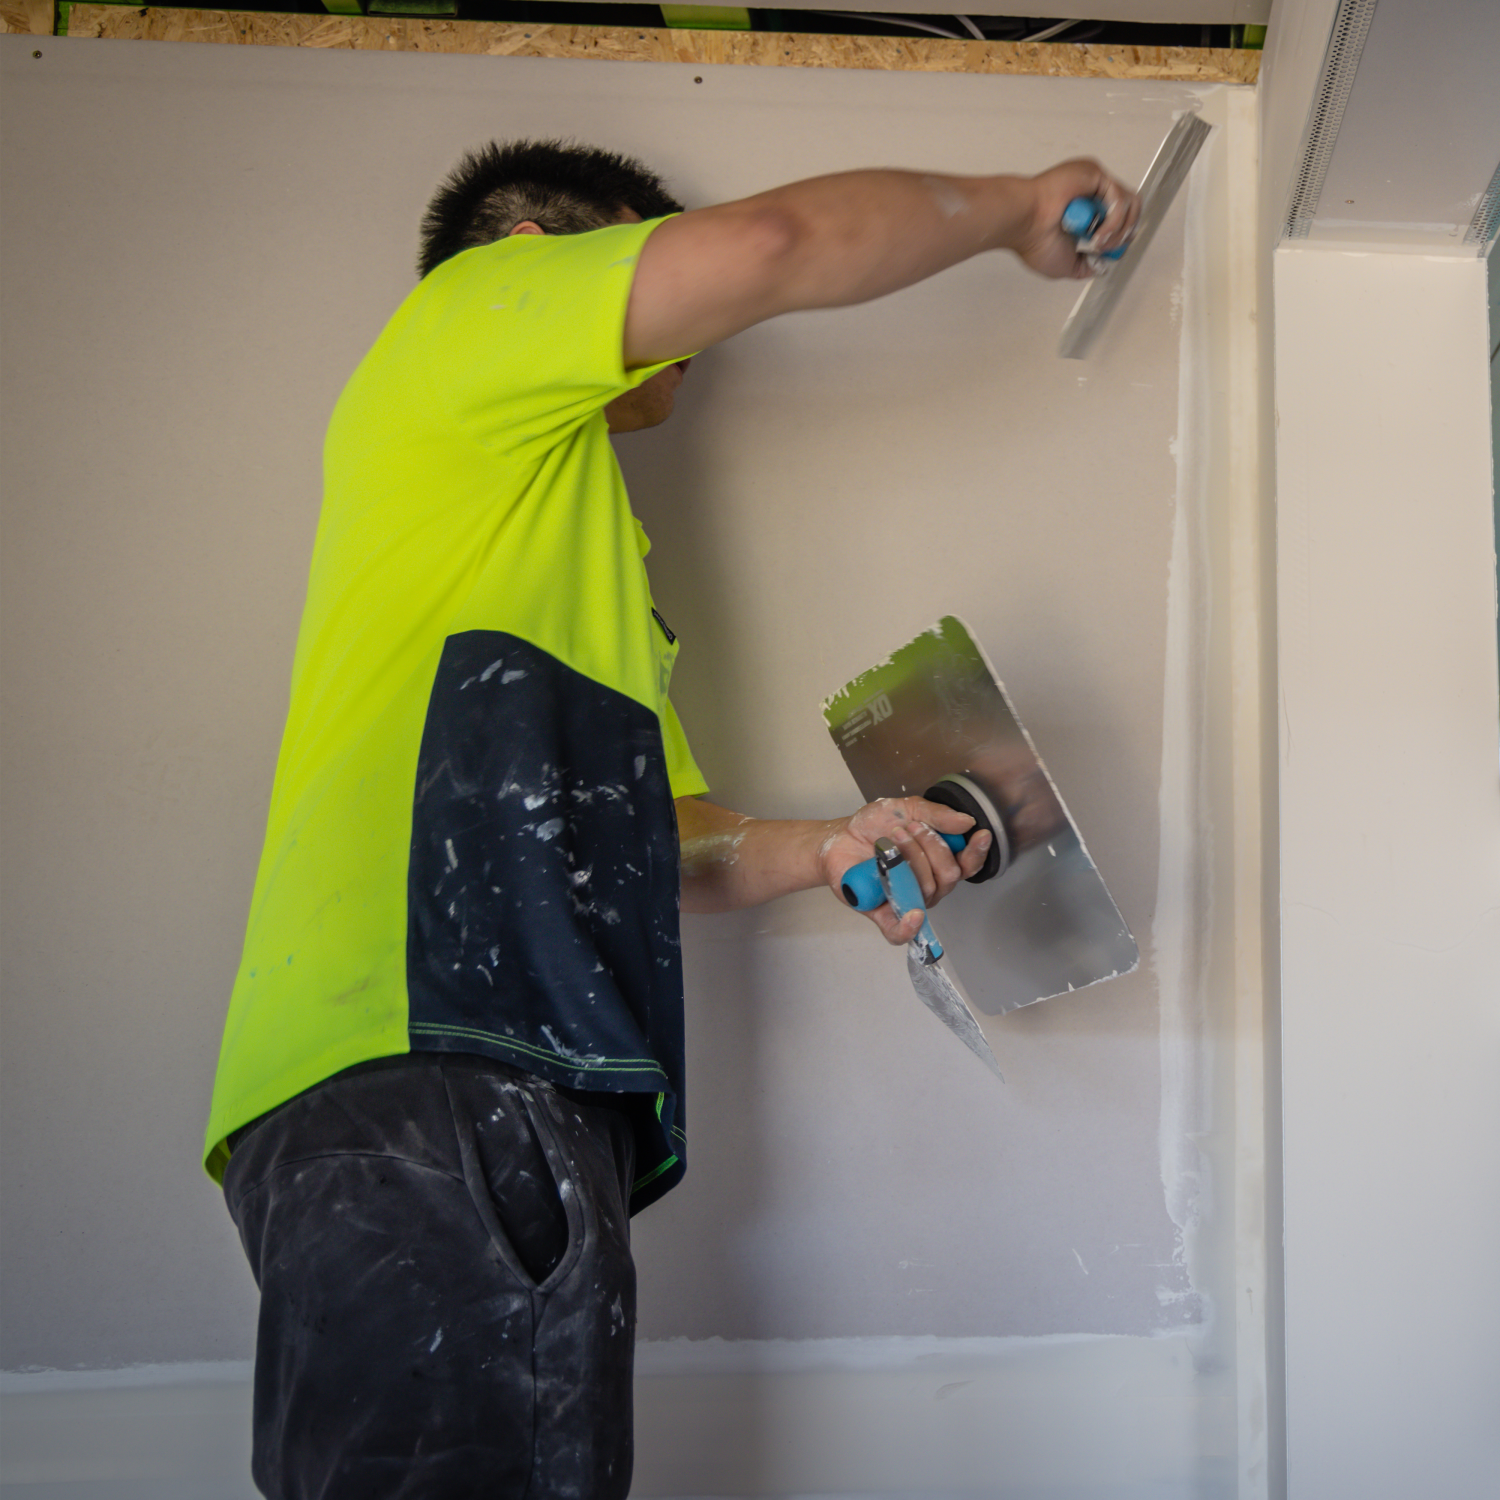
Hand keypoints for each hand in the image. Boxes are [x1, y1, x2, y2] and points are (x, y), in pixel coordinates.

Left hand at [819, 796, 992, 946]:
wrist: (840, 836)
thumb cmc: (876, 825)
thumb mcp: (908, 809)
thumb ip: (937, 815)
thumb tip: (967, 822)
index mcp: (939, 862)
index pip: (967, 865)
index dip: (976, 852)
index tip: (979, 835)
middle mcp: (929, 885)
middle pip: (949, 876)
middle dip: (931, 846)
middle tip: (906, 828)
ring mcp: (908, 901)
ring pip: (926, 890)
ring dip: (910, 859)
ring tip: (891, 838)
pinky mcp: (883, 914)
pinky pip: (900, 931)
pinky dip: (909, 927)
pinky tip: (914, 916)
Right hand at [1014, 158, 1139, 280]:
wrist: (1023, 224)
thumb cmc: (1033, 240)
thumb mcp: (1066, 266)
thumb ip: (1087, 266)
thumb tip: (1101, 266)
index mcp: (1083, 212)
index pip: (1118, 219)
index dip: (1119, 238)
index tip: (1104, 253)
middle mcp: (1090, 194)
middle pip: (1131, 208)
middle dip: (1124, 234)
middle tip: (1105, 248)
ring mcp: (1093, 182)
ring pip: (1129, 203)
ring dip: (1118, 230)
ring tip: (1098, 243)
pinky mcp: (1094, 173)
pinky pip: (1118, 198)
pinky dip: (1112, 222)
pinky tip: (1095, 235)